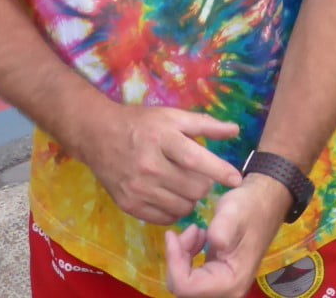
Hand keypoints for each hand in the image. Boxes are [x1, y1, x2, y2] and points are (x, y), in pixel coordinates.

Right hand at [81, 105, 240, 224]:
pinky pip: (165, 218)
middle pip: (193, 188)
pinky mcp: (129, 205)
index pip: (194, 159)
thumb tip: (235, 130)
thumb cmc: (141, 124)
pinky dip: (175, 210)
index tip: (236, 179)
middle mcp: (149, 165)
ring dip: (191, 199)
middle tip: (200, 177)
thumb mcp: (171, 116)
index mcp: (162, 138)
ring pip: (183, 207)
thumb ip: (204, 124)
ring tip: (184, 186)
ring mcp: (138, 188)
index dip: (218, 170)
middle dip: (205, 185)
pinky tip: (171, 196)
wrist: (98, 135)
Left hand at [164, 177, 293, 297]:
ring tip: (195, 231)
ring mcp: (221, 285)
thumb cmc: (250, 207)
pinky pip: (190, 276)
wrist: (264, 203)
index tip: (173, 235)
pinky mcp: (216, 277)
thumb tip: (215, 242)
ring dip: (181, 256)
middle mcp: (226, 291)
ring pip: (184, 282)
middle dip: (177, 259)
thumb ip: (223, 228)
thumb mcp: (234, 211)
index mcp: (230, 282)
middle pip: (183, 288)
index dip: (174, 262)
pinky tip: (198, 237)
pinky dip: (186, 257)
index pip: (186, 287)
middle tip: (188, 231)